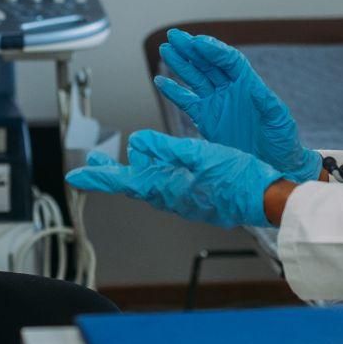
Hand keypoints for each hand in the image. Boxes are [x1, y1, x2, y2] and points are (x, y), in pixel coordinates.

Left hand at [64, 129, 280, 229]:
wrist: (268, 200)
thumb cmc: (239, 177)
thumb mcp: (201, 154)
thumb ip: (167, 148)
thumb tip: (137, 142)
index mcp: (167, 187)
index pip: (122, 182)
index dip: (97, 177)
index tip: (74, 176)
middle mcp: (171, 198)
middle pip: (133, 184)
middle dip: (112, 172)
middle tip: (93, 161)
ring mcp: (185, 201)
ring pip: (151, 185)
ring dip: (136, 171)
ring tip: (129, 156)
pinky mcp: (198, 200)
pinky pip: (169, 188)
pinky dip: (158, 174)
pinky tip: (164, 168)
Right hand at [154, 30, 320, 181]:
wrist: (273, 164)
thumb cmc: (282, 140)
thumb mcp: (278, 120)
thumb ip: (267, 103)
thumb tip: (254, 87)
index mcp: (248, 84)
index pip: (228, 60)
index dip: (212, 50)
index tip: (197, 42)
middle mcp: (230, 89)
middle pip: (207, 63)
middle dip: (191, 49)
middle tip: (174, 36)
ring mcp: (217, 103)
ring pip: (195, 78)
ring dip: (180, 64)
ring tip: (165, 50)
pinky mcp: (206, 119)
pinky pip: (187, 101)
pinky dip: (174, 91)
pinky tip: (161, 81)